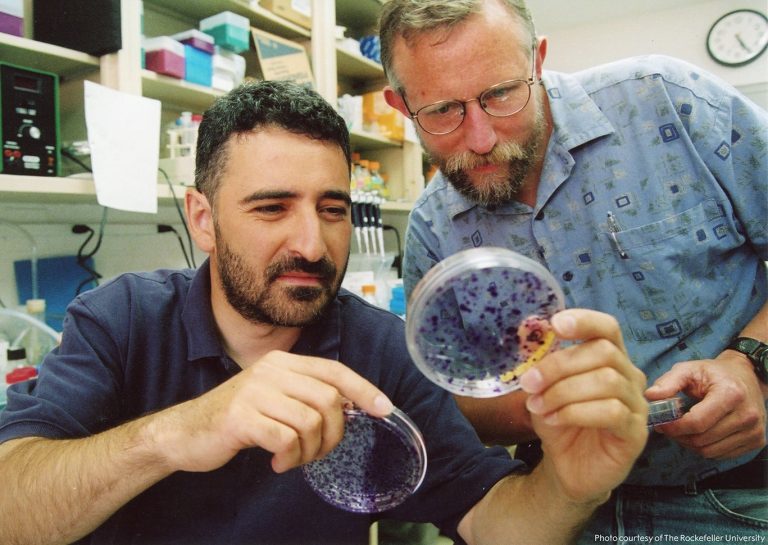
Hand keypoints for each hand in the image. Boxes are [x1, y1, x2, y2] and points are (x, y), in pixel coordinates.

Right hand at [145, 350, 392, 473]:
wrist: (184, 433)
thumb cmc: (236, 419)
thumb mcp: (273, 397)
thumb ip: (306, 395)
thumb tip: (351, 406)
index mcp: (283, 363)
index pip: (335, 370)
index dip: (364, 389)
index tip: (384, 408)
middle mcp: (271, 371)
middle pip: (329, 400)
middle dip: (333, 434)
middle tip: (317, 452)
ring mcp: (255, 392)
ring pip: (311, 422)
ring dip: (309, 451)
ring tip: (292, 458)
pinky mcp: (242, 417)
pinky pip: (286, 439)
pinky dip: (289, 457)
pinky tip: (277, 462)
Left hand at [519, 309, 647, 502]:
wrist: (567, 466)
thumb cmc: (560, 421)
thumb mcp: (544, 388)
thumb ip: (541, 363)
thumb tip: (528, 334)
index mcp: (610, 358)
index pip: (607, 328)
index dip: (584, 321)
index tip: (555, 325)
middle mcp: (629, 376)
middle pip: (603, 352)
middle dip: (559, 365)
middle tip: (529, 383)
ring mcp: (637, 405)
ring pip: (607, 381)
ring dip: (564, 391)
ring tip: (539, 405)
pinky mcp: (636, 433)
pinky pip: (611, 412)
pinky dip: (575, 412)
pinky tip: (554, 420)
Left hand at [645, 354, 766, 458]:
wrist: (747, 375)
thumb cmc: (713, 373)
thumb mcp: (689, 370)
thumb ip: (668, 382)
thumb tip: (650, 396)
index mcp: (730, 394)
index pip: (697, 423)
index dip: (674, 427)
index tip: (662, 423)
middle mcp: (747, 415)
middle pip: (702, 440)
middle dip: (679, 436)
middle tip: (668, 427)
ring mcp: (754, 431)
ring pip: (710, 451)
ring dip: (690, 444)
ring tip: (683, 429)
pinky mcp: (756, 441)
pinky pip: (721, 454)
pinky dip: (705, 447)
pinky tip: (700, 433)